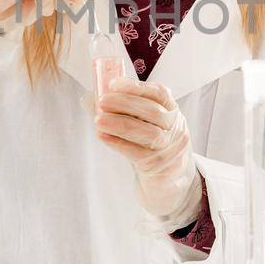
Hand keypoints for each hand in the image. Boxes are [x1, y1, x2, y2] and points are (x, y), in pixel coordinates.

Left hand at [94, 78, 201, 228]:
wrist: (168, 180)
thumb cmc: (151, 146)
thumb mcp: (144, 124)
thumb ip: (121, 110)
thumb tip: (89, 99)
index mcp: (172, 111)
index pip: (160, 93)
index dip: (136, 86)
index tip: (113, 83)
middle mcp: (175, 128)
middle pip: (153, 112)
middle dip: (125, 104)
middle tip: (102, 102)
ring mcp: (169, 149)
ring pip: (148, 134)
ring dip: (120, 124)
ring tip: (98, 120)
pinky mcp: (158, 167)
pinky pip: (138, 154)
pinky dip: (118, 143)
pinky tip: (103, 136)